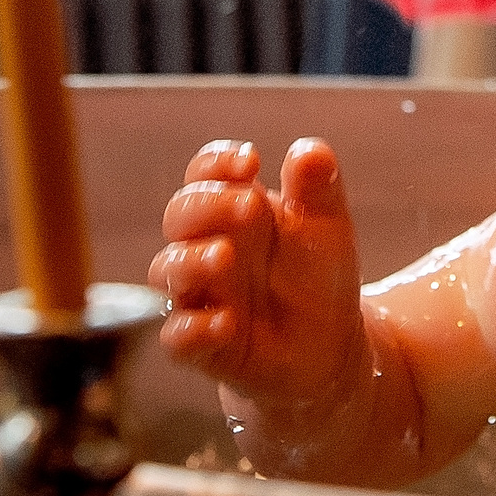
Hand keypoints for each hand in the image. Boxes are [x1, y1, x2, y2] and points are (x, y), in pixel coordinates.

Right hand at [149, 139, 366, 412]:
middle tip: (248, 206)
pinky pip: (176, 338)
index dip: (217, 163)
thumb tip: (308, 150)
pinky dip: (194, 330)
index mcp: (234, 209)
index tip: (251, 162)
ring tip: (226, 257)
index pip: (205, 174)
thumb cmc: (317, 276)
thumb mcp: (327, 228)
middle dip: (207, 206)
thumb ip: (317, 189)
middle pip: (179, 214)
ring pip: (168, 270)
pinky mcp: (200, 345)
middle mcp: (206, 246)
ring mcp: (199, 295)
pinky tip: (226, 324)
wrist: (328, 345)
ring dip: (193, 261)